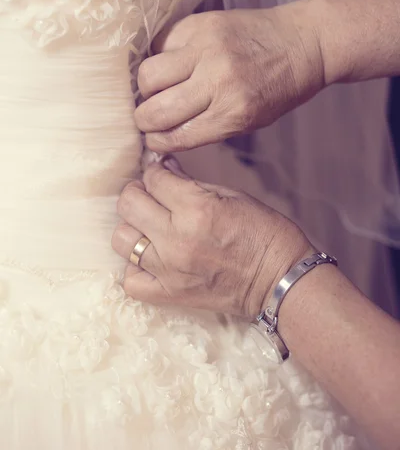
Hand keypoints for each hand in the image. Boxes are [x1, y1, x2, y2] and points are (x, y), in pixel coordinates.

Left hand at [112, 159, 310, 317]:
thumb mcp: (232, 196)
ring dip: (133, 227)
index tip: (160, 171)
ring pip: (121, 240)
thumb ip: (191, 183)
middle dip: (138, 192)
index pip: (154, 179)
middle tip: (151, 194)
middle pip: (129, 204)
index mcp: (197, 209)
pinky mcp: (169, 295)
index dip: (156, 170)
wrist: (280, 281)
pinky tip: (150, 257)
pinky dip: (135, 267)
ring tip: (149, 226)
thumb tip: (164, 168)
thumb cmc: (264, 234)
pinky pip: (130, 281)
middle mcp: (177, 239)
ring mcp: (169, 270)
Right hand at [135, 5, 323, 152]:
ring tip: (158, 88)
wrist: (302, 41)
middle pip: (154, 109)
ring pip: (148, 74)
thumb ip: (208, 128)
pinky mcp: (199, 23)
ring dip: (147, 88)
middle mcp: (216, 81)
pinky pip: (161, 45)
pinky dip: (161, 57)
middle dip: (144, 120)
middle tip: (148, 117)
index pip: (175, 136)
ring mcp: (205, 48)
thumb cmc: (278, 88)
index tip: (152, 139)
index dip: (156, 142)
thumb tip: (164, 135)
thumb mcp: (250, 121)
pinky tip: (173, 62)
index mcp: (232, 113)